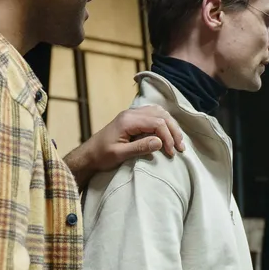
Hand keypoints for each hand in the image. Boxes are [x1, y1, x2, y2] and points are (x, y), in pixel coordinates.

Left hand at [63, 104, 184, 188]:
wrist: (88, 155)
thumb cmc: (102, 156)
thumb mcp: (120, 154)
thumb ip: (140, 147)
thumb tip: (160, 142)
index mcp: (128, 120)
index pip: (157, 123)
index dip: (168, 137)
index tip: (171, 153)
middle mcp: (131, 113)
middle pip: (161, 115)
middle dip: (173, 131)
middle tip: (180, 148)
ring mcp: (132, 114)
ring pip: (159, 112)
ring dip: (171, 126)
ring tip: (177, 141)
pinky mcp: (133, 118)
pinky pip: (154, 114)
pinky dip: (164, 122)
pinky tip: (168, 132)